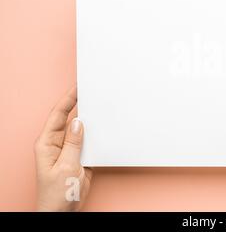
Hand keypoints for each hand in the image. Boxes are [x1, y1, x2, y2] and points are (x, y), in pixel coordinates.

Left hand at [34, 86, 91, 210]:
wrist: (63, 211)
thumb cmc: (56, 194)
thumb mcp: (67, 166)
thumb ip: (74, 143)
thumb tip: (79, 121)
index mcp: (47, 143)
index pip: (58, 115)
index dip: (68, 100)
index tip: (78, 87)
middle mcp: (57, 144)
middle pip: (69, 119)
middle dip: (80, 106)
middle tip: (93, 93)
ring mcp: (68, 151)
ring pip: (81, 130)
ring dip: (91, 122)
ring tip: (102, 108)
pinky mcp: (79, 158)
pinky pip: (88, 142)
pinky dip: (96, 136)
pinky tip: (105, 130)